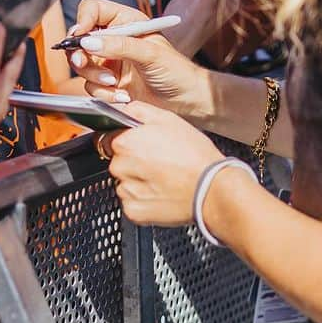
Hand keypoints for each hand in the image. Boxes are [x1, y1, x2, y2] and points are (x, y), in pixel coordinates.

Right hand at [69, 0, 209, 114]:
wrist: (185, 101)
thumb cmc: (176, 71)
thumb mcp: (150, 53)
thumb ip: (119, 46)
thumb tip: (88, 41)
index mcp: (125, 21)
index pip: (93, 10)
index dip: (83, 20)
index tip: (80, 35)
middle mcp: (114, 39)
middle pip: (79, 39)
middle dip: (80, 54)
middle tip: (83, 63)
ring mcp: (109, 61)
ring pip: (81, 65)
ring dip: (94, 77)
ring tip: (114, 83)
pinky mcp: (108, 83)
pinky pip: (90, 87)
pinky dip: (103, 93)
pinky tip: (122, 96)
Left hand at [103, 102, 222, 225]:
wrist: (212, 189)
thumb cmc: (194, 154)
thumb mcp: (168, 118)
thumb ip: (138, 111)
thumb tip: (121, 110)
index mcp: (126, 143)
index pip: (109, 138)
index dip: (128, 141)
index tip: (143, 146)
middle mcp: (121, 167)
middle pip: (117, 162)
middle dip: (133, 162)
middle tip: (158, 162)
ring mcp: (127, 192)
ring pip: (124, 182)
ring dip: (137, 181)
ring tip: (163, 178)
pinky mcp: (134, 211)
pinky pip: (131, 202)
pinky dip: (143, 200)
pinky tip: (161, 193)